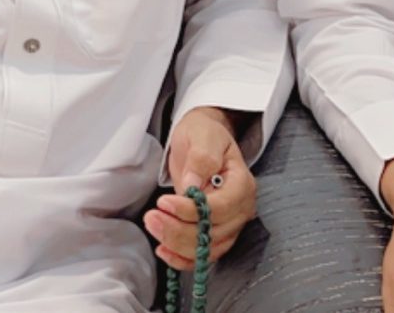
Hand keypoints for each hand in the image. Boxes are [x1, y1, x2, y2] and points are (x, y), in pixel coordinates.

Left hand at [143, 105, 255, 269]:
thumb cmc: (204, 135)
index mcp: (242, 183)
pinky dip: (183, 258)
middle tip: (152, 217)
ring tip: (153, 225)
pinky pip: (202, 254)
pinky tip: (164, 250)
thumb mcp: (201, 136)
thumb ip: (200, 159)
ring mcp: (229, 223)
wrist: (203, 140)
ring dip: (177, 244)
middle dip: (179, 230)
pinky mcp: (214, 232)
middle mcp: (240, 209)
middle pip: (214, 233)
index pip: (220, 208)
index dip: (191, 211)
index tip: (164, 202)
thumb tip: (192, 186)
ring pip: (207, 248)